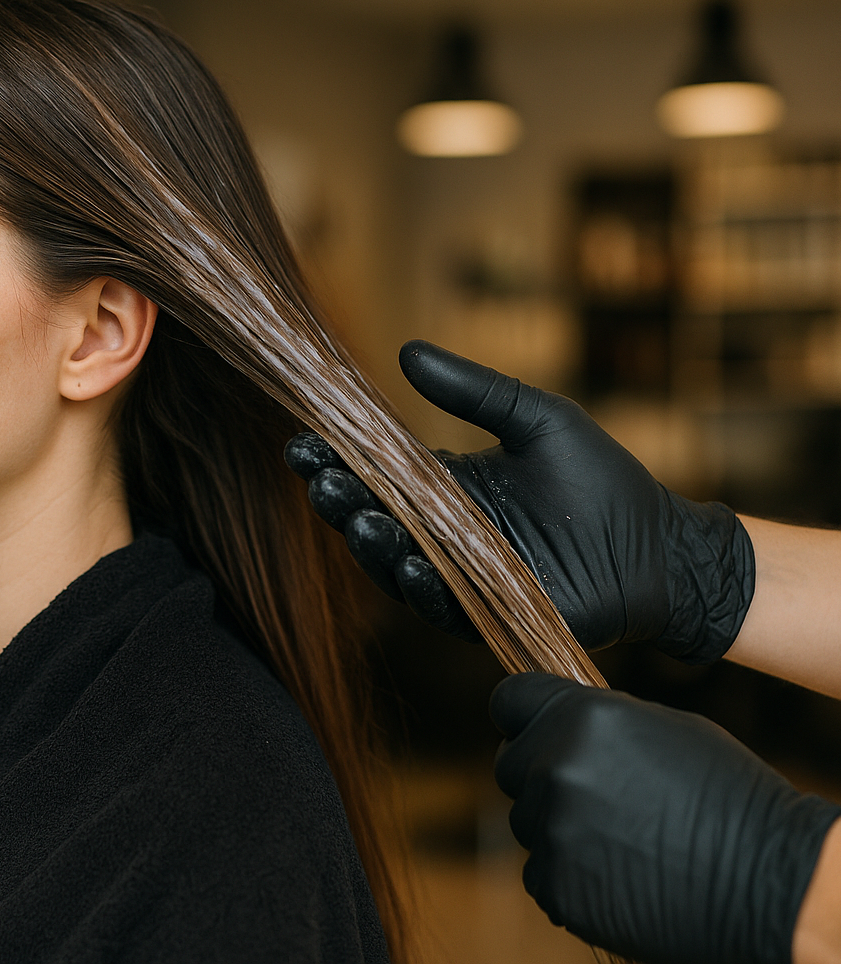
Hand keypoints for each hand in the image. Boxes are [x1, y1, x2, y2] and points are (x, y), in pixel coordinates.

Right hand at [284, 340, 754, 663]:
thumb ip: (475, 392)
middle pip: (374, 519)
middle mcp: (443, 536)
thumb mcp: (537, 420)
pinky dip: (421, 585)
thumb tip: (406, 350)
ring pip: (396, 564)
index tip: (303, 442)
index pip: (376, 474)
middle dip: (340, 501)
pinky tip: (407, 562)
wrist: (661, 548)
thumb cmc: (604, 481)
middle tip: (320, 480)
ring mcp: (462, 577)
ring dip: (371, 544)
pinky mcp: (488, 613)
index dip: (336, 461)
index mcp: (447, 489)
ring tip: (357, 518)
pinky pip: (442, 605)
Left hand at [491, 672, 840, 963]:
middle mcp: (555, 768)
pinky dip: (569, 872)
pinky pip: (540, 869)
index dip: (522, 714)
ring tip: (621, 836)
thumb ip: (597, 720)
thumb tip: (559, 721)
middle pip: (510, 763)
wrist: (768, 881)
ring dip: (558, 824)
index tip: (532, 726)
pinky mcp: (555, 884)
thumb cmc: (726, 795)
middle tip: (595, 792)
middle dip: (541, 772)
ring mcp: (552, 829)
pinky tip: (619, 872)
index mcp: (581, 718)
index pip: (509, 701)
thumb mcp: (664, 727)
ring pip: (527, 819)